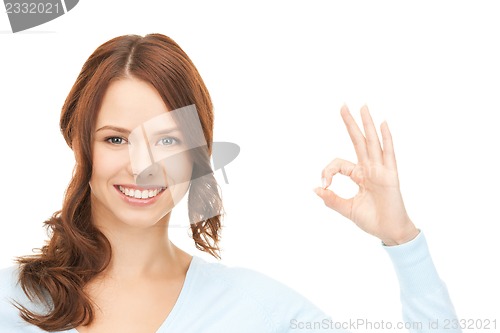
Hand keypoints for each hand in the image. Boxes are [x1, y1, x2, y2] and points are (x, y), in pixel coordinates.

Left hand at [313, 105, 418, 245]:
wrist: (389, 232)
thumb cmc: (372, 220)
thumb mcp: (347, 209)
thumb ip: (331, 199)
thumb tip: (315, 188)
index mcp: (359, 175)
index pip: (339, 164)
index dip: (327, 171)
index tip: (324, 185)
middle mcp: (369, 169)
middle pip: (358, 141)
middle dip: (350, 123)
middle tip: (343, 105)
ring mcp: (381, 170)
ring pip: (372, 143)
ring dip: (367, 124)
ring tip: (362, 106)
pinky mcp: (390, 176)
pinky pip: (389, 154)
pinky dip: (386, 139)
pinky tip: (382, 124)